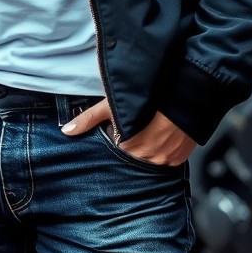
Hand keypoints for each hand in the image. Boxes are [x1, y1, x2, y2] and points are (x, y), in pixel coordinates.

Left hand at [61, 99, 195, 167]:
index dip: (121, 136)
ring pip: (151, 157)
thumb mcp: (112, 104)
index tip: (126, 125)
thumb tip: (66, 131)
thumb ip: (88, 119)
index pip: (118, 149)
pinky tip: (165, 132)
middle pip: (135, 155)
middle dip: (135, 142)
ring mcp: (164, 160)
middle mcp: (146, 158)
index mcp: (128, 148)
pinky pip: (168, 159)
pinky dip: (165, 149)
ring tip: (154, 126)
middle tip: (142, 123)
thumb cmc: (148, 96)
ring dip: (151, 146)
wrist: (185, 92)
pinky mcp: (179, 158)